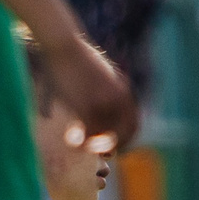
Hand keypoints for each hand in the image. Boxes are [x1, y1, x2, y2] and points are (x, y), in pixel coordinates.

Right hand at [34, 34, 137, 151]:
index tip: (114, 147)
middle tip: (99, 154)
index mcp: (124, 91)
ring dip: (91, 145)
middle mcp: (118, 100)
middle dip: (112, 147)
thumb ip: (110, 89)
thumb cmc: (78, 57)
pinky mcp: (87, 107)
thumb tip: (108, 101)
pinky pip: (88, 135)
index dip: (126, 139)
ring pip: (103, 138)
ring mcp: (104, 105)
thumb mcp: (102, 73)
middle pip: (124, 135)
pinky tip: (70, 137)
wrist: (64, 45)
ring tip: (77, 142)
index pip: (134, 124)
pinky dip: (80, 142)